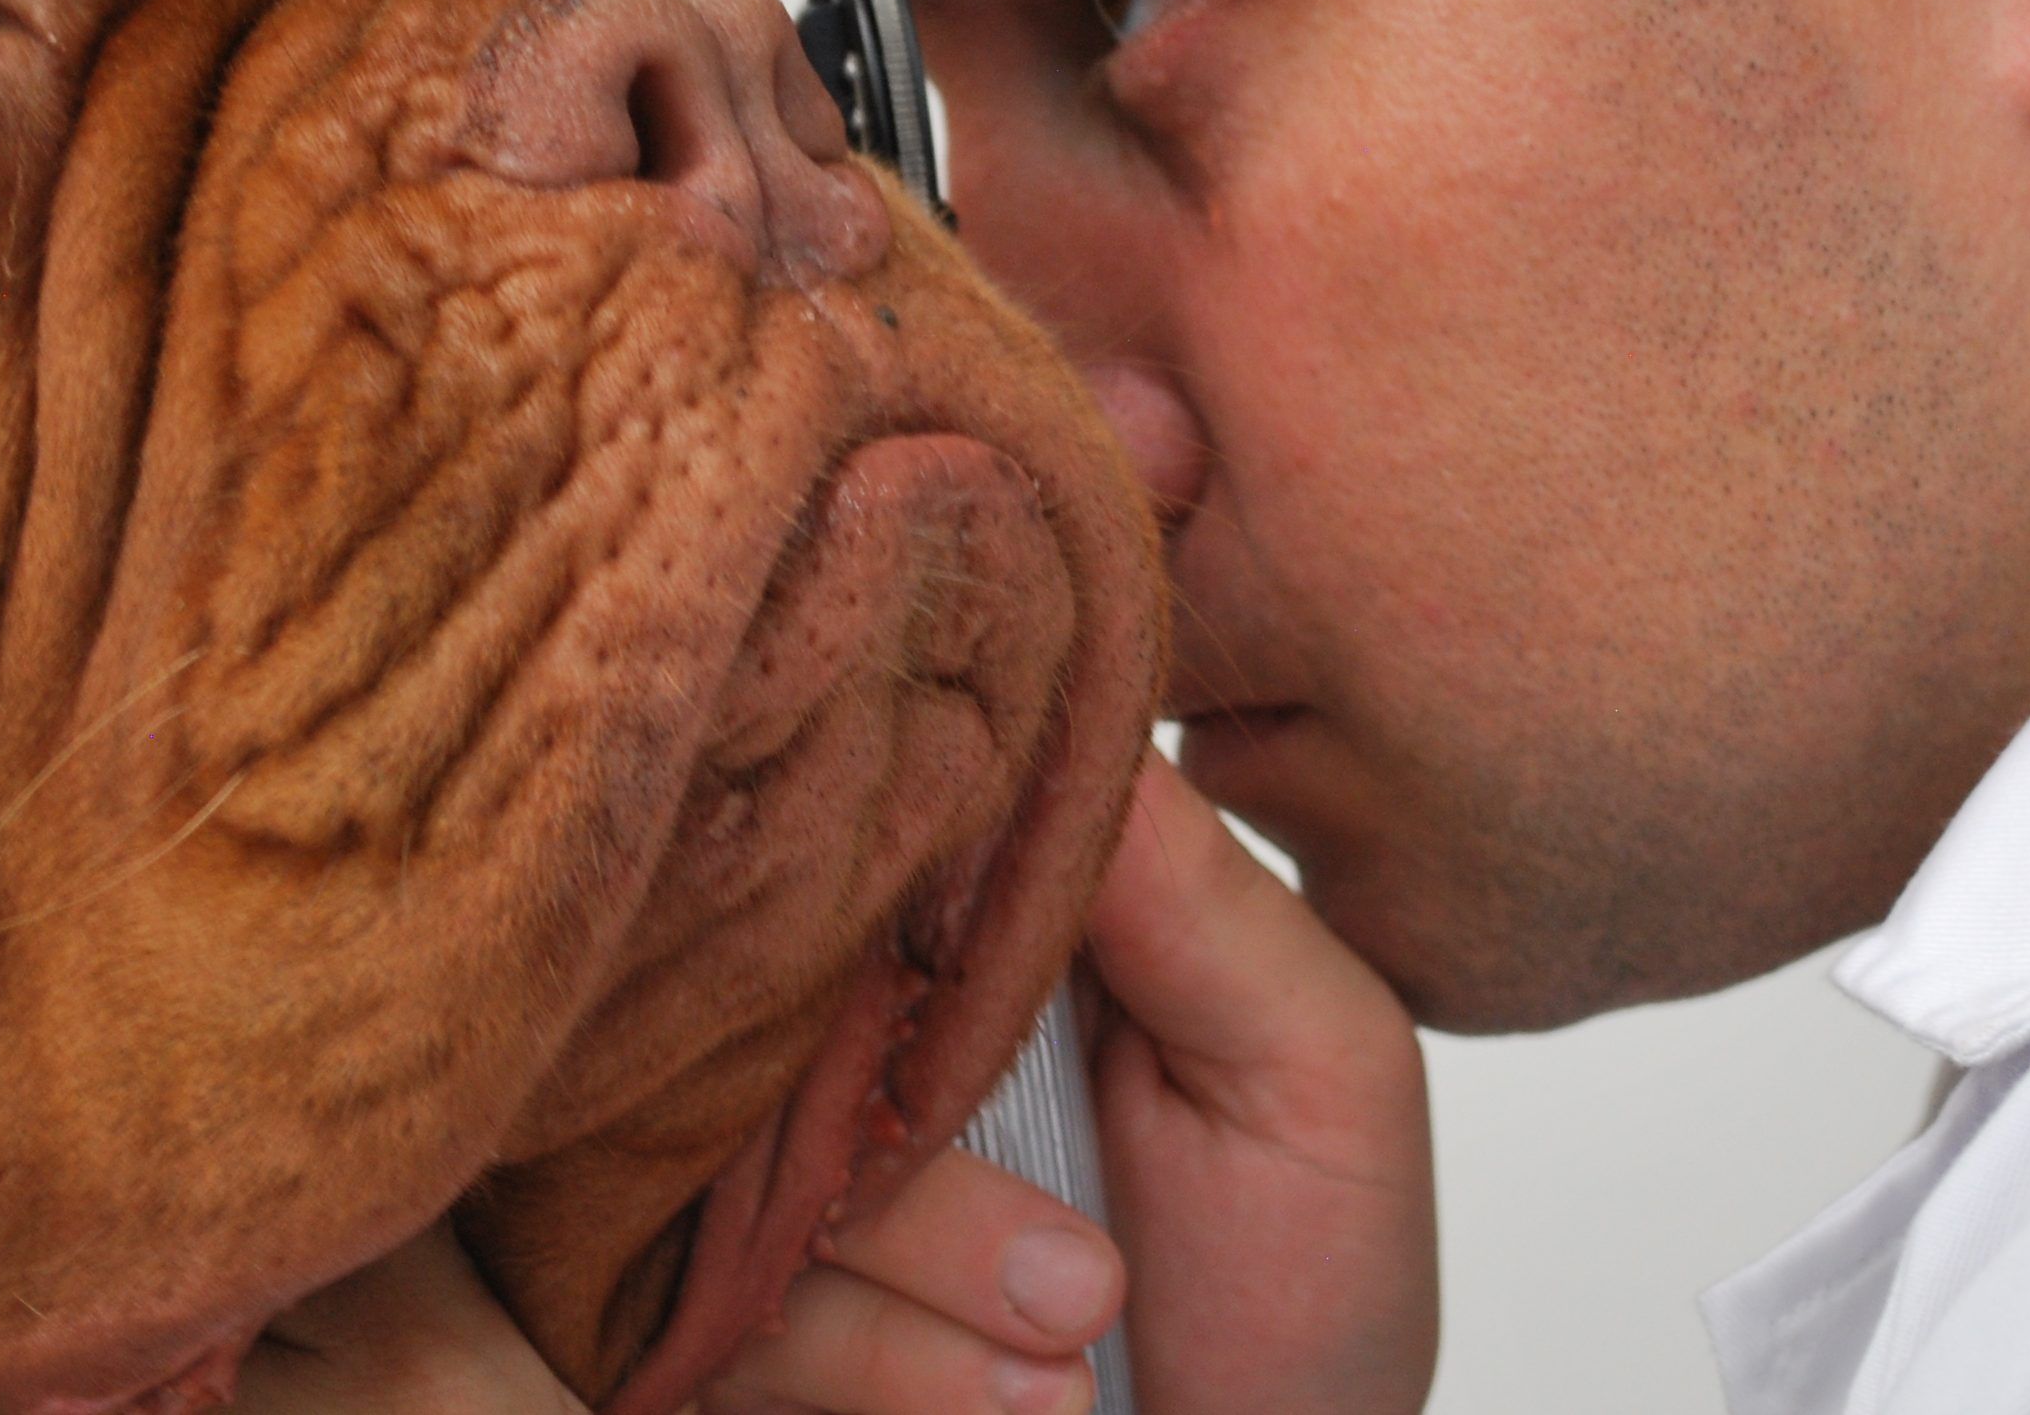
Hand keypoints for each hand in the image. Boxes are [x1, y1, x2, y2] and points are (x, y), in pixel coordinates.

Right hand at [713, 755, 1435, 1414]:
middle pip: (790, 986)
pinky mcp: (713, 1304)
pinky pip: (730, 1313)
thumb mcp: (1317, 1066)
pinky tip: (1032, 1410)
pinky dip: (897, 1373)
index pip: (895, 813)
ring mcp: (775, 1167)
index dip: (915, 874)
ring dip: (940, 1277)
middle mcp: (864, 1021)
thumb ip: (1198, 890)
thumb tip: (1058, 687)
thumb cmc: (1301, 1286)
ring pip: (751, 1158)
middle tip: (1091, 1276)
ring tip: (1083, 1342)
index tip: (977, 985)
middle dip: (943, 1155)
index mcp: (997, 924)